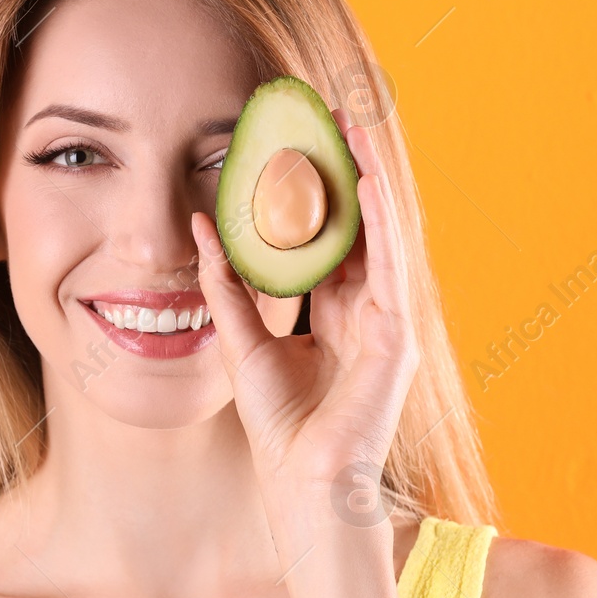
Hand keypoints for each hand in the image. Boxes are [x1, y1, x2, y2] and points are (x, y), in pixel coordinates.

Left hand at [190, 111, 421, 549]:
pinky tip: (370, 181)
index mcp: (339, 311)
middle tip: (334, 111)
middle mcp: (369, 309)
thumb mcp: (243, 341)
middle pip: (363, 223)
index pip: (335, 234)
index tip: (303, 136)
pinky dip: (383, 222)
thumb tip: (198, 230)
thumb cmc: (282, 427)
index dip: (322, 185)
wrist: (304, 485)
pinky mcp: (398, 339)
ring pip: (384, 234)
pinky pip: (392, 267)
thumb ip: (226, 286)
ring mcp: (389, 322)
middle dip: (351, 167)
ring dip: (372, 177)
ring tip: (355, 125)